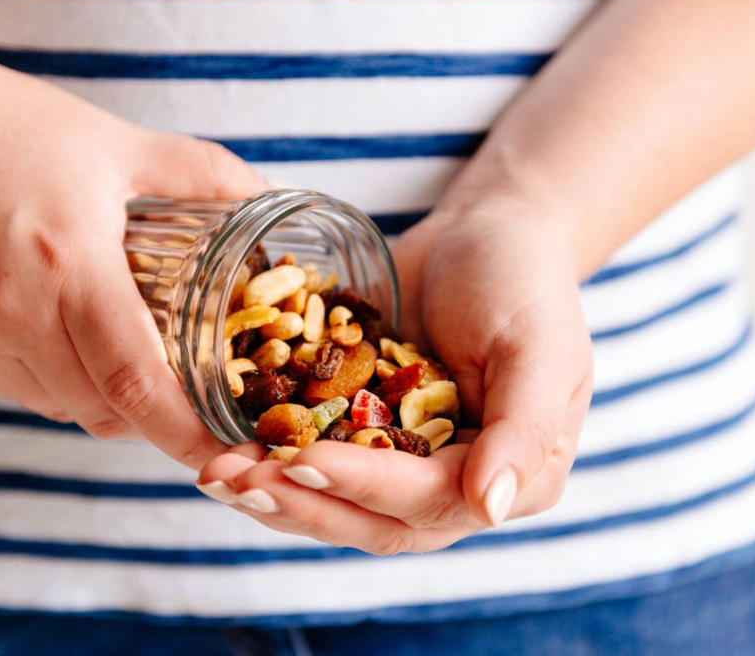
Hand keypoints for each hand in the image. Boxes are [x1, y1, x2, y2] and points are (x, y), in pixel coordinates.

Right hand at [0, 33, 265, 468]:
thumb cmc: (2, 123)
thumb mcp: (113, 144)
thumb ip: (201, 173)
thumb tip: (270, 193)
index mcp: (65, 264)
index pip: (135, 384)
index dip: (184, 433)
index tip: (223, 451)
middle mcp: (7, 310)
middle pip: (99, 408)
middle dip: (149, 414)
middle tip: (183, 389)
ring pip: (53, 404)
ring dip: (97, 397)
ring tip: (118, 352)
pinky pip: (4, 388)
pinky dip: (45, 379)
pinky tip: (56, 334)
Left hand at [196, 196, 592, 552]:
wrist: (484, 234)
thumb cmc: (524, 283)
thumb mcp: (539, 347)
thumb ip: (525, 429)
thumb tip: (491, 508)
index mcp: (512, 478)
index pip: (430, 501)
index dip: (365, 487)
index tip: (305, 461)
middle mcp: (454, 485)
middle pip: (372, 520)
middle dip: (302, 503)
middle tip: (236, 480)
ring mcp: (402, 461)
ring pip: (333, 501)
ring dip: (273, 491)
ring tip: (215, 471)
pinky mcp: (360, 431)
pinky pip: (312, 454)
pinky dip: (267, 453)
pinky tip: (218, 442)